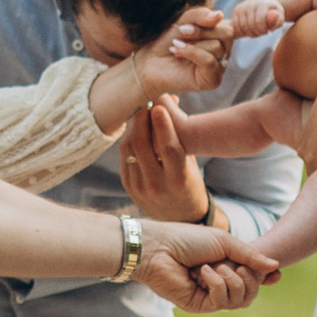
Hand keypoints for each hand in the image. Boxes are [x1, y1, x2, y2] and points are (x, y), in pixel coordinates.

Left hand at [113, 2, 228, 111]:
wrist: (149, 60)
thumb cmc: (166, 40)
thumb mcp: (183, 20)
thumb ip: (201, 15)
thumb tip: (220, 15)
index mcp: (220, 35)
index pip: (231, 24)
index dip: (217, 19)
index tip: (194, 23)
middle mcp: (224, 51)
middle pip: (227, 34)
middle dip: (202, 31)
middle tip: (182, 33)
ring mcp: (219, 67)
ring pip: (217, 47)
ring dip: (193, 44)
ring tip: (177, 47)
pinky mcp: (212, 80)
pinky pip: (210, 61)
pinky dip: (192, 53)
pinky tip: (177, 53)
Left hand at [119, 98, 213, 221]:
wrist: (180, 218)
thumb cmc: (191, 183)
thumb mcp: (192, 162)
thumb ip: (181, 134)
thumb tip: (170, 98)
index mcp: (179, 180)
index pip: (169, 149)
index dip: (163, 126)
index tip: (158, 106)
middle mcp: (157, 186)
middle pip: (142, 146)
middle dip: (141, 121)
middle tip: (144, 103)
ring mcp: (140, 189)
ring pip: (129, 150)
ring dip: (132, 127)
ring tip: (139, 113)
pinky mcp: (128, 187)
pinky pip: (124, 157)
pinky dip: (128, 140)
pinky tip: (134, 129)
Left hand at [139, 226, 277, 309]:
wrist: (159, 247)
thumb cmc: (188, 239)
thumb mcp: (225, 242)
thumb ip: (250, 256)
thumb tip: (275, 267)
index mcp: (225, 267)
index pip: (252, 280)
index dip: (265, 279)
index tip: (276, 275)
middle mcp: (219, 283)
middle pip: (250, 294)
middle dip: (249, 278)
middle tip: (237, 265)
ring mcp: (209, 296)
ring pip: (239, 301)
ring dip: (233, 281)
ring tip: (216, 267)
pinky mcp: (198, 305)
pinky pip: (222, 303)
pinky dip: (218, 285)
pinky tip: (204, 273)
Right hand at [222, 0, 292, 45]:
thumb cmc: (272, 10)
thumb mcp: (280, 15)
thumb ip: (278, 20)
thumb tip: (271, 24)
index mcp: (262, 4)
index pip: (259, 21)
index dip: (263, 30)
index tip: (267, 31)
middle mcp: (250, 4)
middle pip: (251, 25)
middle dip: (257, 33)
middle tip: (262, 33)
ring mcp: (242, 7)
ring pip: (243, 27)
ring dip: (250, 33)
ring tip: (257, 32)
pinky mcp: (236, 10)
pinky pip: (236, 26)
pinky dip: (242, 32)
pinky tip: (250, 31)